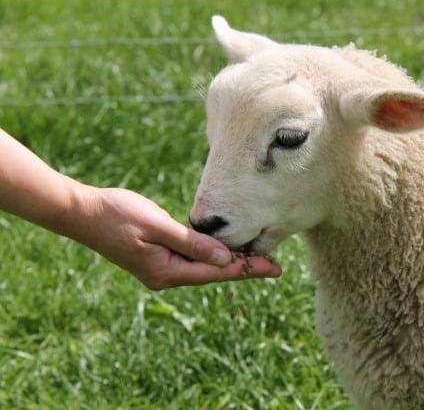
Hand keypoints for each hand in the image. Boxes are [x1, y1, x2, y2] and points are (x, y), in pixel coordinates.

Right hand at [68, 186, 281, 289]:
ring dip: (230, 264)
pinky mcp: (157, 259)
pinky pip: (191, 261)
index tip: (274, 268)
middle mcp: (165, 276)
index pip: (216, 272)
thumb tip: (224, 258)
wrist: (82, 213)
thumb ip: (191, 243)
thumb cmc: (117, 214)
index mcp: (166, 270)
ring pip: (204, 269)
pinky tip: (225, 252)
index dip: (247, 269)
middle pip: (214, 274)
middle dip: (245, 269)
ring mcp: (160, 269)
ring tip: (257, 260)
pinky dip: (211, 257)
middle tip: (276, 267)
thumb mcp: (156, 225)